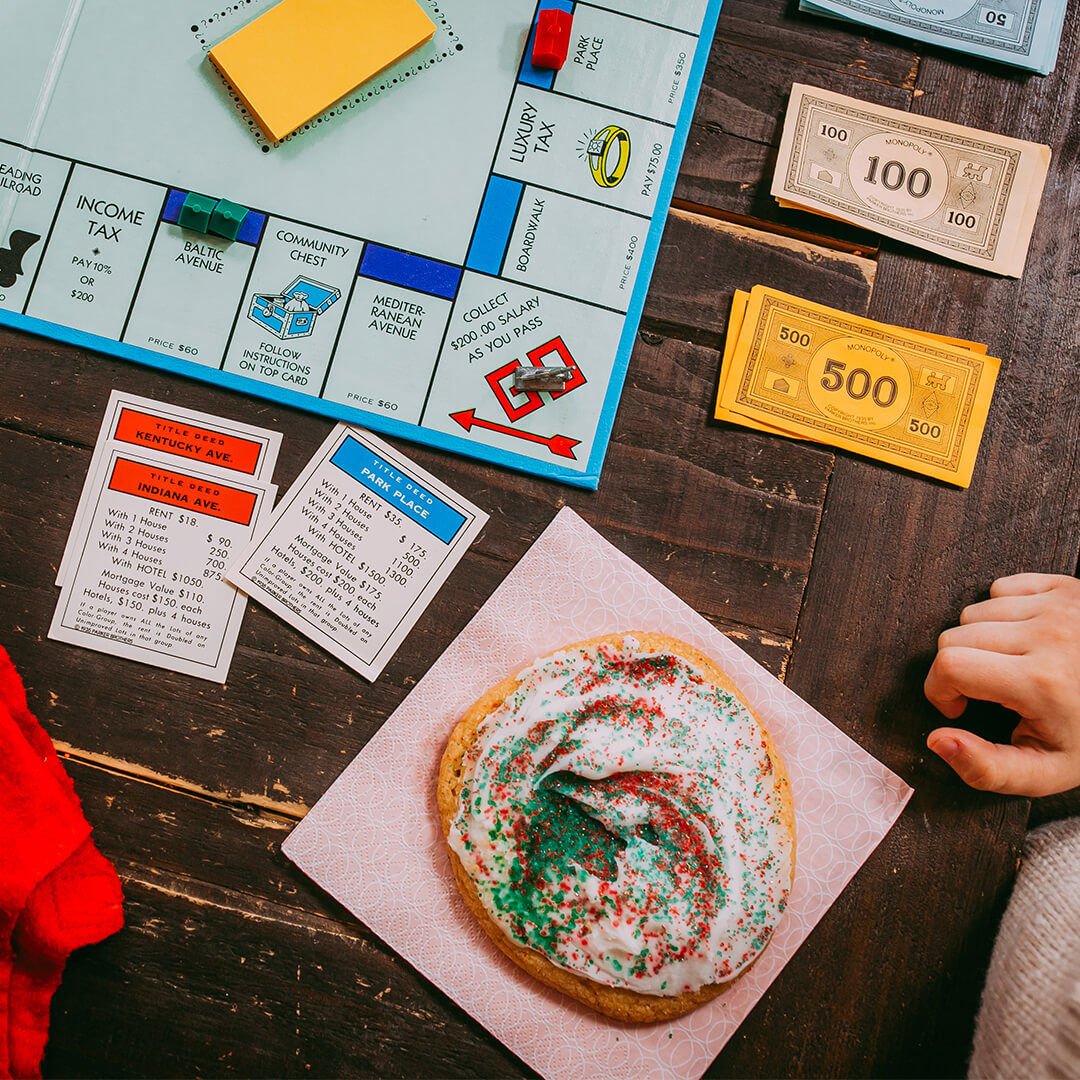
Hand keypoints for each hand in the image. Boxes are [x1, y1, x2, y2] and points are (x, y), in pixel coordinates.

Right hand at [924, 573, 1079, 796]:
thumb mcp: (1044, 773)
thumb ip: (986, 770)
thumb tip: (937, 740)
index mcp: (1042, 683)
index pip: (950, 666)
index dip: (940, 691)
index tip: (958, 707)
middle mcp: (1050, 636)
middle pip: (953, 637)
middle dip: (956, 668)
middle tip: (984, 691)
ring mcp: (1060, 606)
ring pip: (974, 612)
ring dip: (978, 640)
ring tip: (1007, 665)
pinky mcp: (1066, 587)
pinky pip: (1001, 588)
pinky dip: (1001, 613)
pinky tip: (1021, 640)